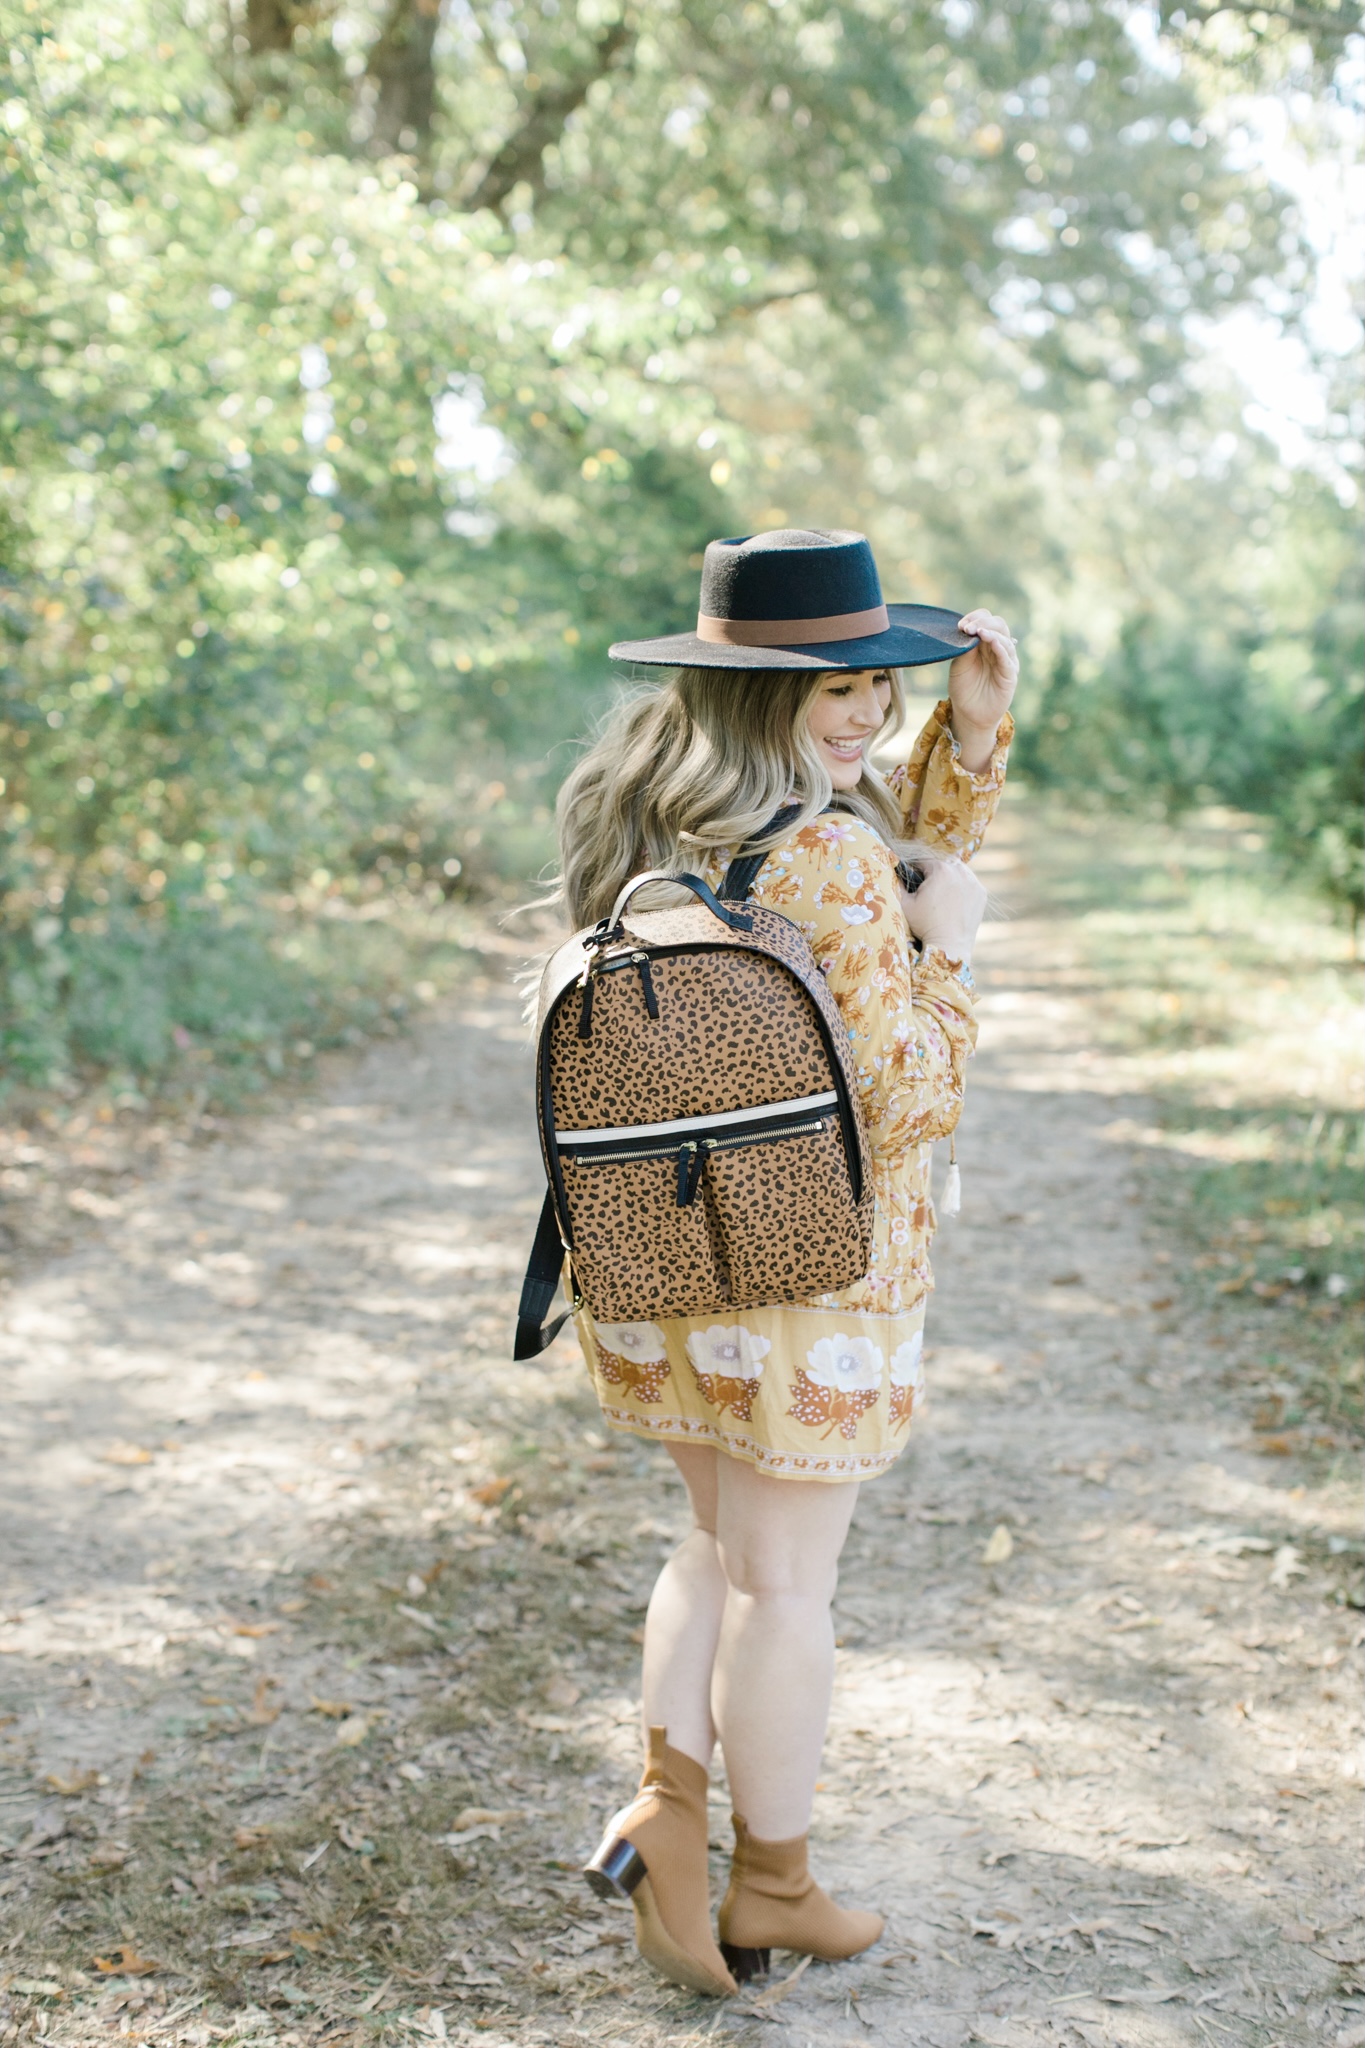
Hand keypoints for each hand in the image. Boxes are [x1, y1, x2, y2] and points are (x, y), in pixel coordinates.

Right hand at [898, 856, 985, 965]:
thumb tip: (895, 872)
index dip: (917, 869)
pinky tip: (955, 898)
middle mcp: (960, 872)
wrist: (948, 945)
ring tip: (942, 891)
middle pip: (944, 863)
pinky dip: (963, 886)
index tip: (914, 879)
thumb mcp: (905, 904)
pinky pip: (970, 882)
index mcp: (940, 870)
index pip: (925, 861)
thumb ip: (898, 884)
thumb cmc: (924, 924)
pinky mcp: (981, 894)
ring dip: (950, 876)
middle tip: (929, 887)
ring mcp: (973, 882)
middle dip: (935, 871)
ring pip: (959, 870)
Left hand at [948, 609, 1017, 772]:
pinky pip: (1007, 658)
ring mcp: (1005, 660)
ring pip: (1004, 639)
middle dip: (983, 623)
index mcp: (984, 642)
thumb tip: (969, 629)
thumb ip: (965, 648)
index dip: (975, 618)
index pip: (986, 620)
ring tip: (978, 632)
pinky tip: (992, 642)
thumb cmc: (964, 688)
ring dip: (991, 633)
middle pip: (998, 625)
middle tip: (968, 628)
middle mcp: (997, 648)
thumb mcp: (960, 665)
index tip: (961, 625)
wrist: (969, 713)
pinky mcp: (1010, 674)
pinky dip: (1001, 647)